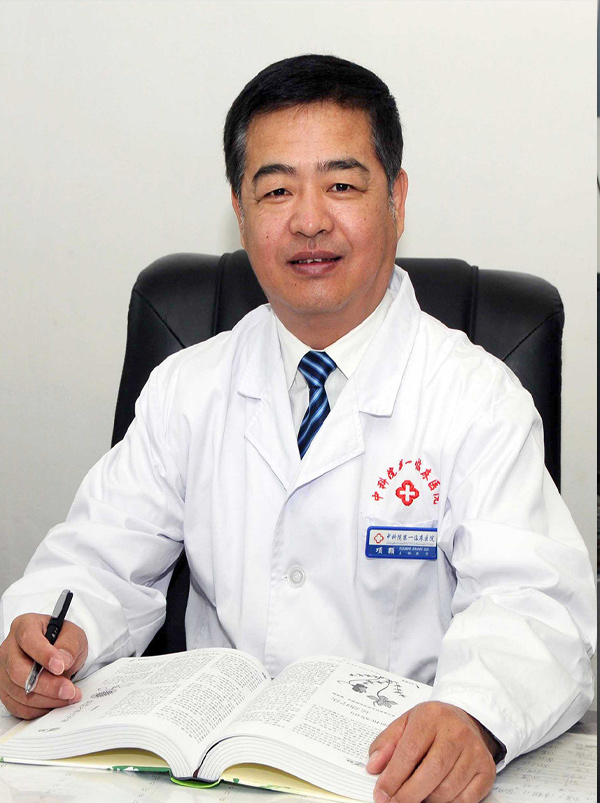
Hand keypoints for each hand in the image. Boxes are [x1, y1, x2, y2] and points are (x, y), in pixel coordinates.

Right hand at [0, 613, 87, 719]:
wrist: (59, 654)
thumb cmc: (63, 641)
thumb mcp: (74, 635)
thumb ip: (70, 645)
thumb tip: (63, 660)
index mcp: (24, 626)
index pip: (28, 639)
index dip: (44, 654)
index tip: (60, 666)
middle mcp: (9, 648)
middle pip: (17, 670)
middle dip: (46, 684)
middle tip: (68, 689)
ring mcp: (4, 671)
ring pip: (18, 692)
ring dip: (46, 699)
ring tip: (68, 696)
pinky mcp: (6, 690)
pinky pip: (18, 706)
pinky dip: (39, 708)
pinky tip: (55, 702)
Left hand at [367, 701, 496, 802]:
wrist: (466, 721)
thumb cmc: (433, 725)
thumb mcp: (406, 723)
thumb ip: (387, 743)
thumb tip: (373, 766)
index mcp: (432, 716)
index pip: (410, 751)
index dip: (393, 776)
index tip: (381, 793)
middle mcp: (456, 732)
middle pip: (431, 772)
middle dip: (408, 795)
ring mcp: (474, 752)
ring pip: (447, 790)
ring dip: (427, 800)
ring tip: (414, 797)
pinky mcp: (486, 770)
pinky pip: (465, 800)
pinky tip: (435, 797)